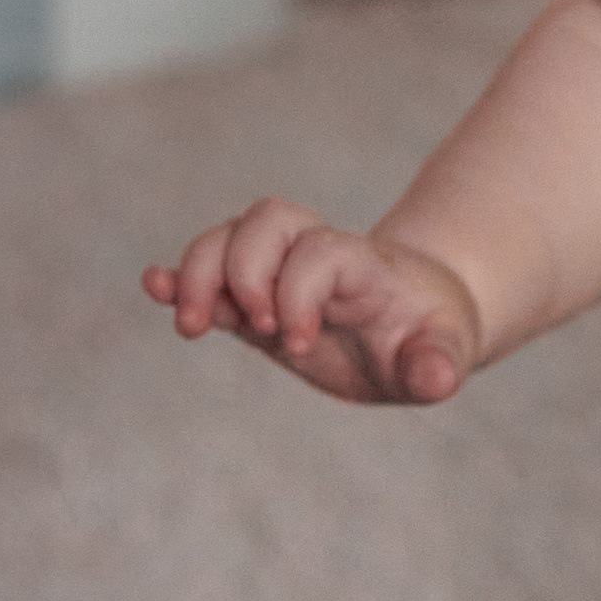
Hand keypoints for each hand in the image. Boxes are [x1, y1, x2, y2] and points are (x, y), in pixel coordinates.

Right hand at [143, 199, 481, 405]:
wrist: (413, 316)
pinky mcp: (252, 295)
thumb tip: (435, 378)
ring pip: (229, 236)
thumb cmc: (427, 333)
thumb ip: (439, 362)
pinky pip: (208, 269)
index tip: (299, 345)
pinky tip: (154, 287)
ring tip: (193, 326)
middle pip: (267, 221)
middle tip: (256, 330)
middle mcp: (315, 255)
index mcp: (363, 268)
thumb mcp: (446, 350)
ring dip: (199, 274)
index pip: (320, 252)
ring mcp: (278, 271)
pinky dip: (178, 277)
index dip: (298, 291)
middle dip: (244, 272)